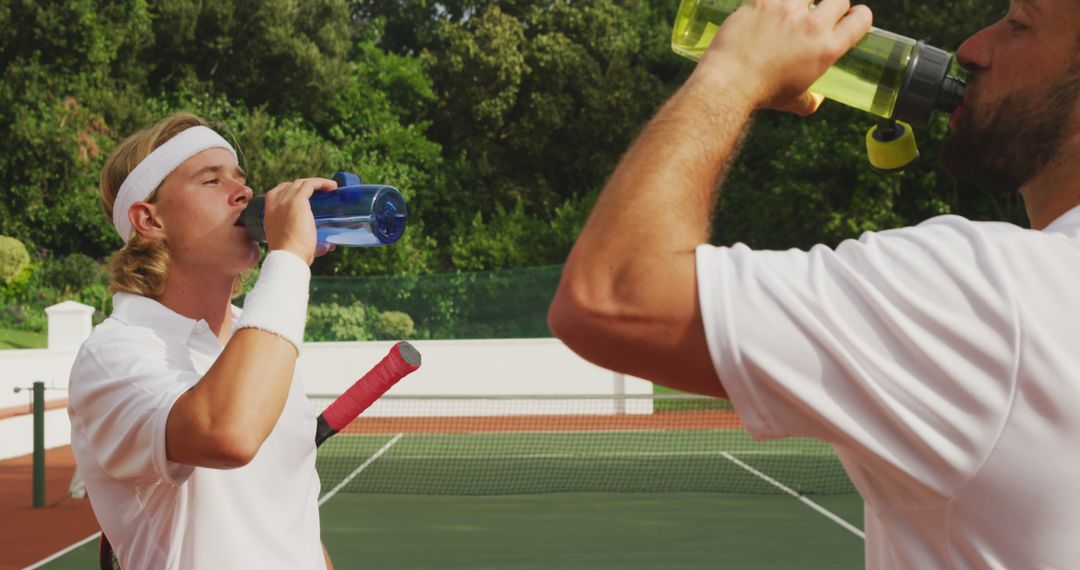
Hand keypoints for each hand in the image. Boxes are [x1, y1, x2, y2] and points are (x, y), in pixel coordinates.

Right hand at [262, 178, 336, 264]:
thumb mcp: (296, 245)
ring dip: (316, 183)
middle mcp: (275, 204)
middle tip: (322, 194)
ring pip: (301, 183)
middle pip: (291, 186)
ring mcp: (285, 201)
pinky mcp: (297, 201)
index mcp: (269, 213)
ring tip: (330, 188)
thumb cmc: (292, 256)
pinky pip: (310, 185)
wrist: (288, 257)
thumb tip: (329, 246)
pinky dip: (322, 183)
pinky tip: (332, 186)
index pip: (277, 192)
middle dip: (306, 186)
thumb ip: (310, 244)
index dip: (291, 190)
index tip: (305, 195)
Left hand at [696, 0, 871, 115]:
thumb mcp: (793, 102)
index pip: (861, 20)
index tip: (848, 19)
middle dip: (831, 6)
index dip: (858, 17)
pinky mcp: (763, 1)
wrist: (729, 83)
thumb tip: (815, 101)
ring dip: (803, 1)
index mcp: (827, 49)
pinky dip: (773, 2)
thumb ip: (809, 100)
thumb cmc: (762, 94)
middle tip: (816, 16)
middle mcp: (812, 26)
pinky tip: (769, 9)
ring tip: (791, 12)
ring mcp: (788, 9)